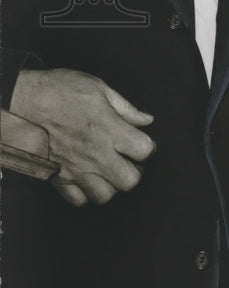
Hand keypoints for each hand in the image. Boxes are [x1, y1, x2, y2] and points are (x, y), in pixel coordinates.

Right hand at [9, 68, 154, 205]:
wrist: (22, 101)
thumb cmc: (59, 90)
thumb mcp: (98, 88)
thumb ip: (126, 108)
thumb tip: (146, 120)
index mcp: (108, 129)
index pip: (144, 151)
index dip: (147, 146)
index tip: (141, 142)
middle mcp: (94, 154)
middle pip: (129, 180)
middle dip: (134, 170)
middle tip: (128, 159)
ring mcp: (75, 169)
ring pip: (105, 195)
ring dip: (110, 183)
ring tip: (107, 169)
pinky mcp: (57, 177)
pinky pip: (78, 199)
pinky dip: (85, 192)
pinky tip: (86, 176)